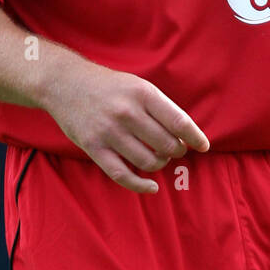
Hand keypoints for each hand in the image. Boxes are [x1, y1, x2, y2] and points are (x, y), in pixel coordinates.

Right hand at [41, 51, 209, 193]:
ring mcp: (109, 132)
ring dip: (160, 164)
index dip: (195, 138)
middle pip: (166, 145)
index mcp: (142, 94)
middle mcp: (127, 113)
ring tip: (158, 157)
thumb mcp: (138, 86)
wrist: (65, 84)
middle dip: (176, 151)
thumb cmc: (109, 87)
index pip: (179, 121)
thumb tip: (187, 136)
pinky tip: (152, 186)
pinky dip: (141, 185)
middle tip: (174, 149)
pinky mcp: (94, 148)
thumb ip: (161, 108)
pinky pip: (122, 175)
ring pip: (148, 162)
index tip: (204, 146)